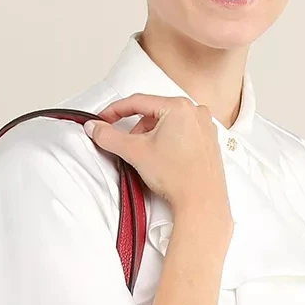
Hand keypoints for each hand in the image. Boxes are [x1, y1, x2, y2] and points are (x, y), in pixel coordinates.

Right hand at [84, 93, 231, 225]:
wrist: (202, 202)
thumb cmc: (178, 177)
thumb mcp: (135, 152)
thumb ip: (110, 137)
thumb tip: (95, 128)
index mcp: (178, 107)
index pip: (138, 102)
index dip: (115, 110)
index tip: (104, 119)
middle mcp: (195, 112)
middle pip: (154, 113)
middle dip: (137, 129)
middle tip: (128, 146)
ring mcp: (205, 127)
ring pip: (168, 124)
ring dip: (153, 137)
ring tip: (150, 159)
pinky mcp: (209, 143)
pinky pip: (183, 135)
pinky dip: (169, 144)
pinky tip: (166, 162)